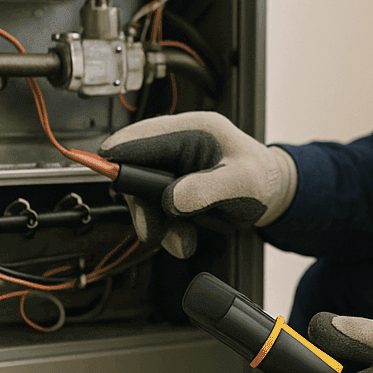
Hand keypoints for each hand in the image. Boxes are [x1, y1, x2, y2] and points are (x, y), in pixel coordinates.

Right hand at [99, 111, 296, 249]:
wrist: (272, 197)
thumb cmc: (262, 179)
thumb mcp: (241, 183)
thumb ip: (207, 189)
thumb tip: (172, 199)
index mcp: (194, 130)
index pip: (143, 137)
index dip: (119, 154)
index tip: (100, 168)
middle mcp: (179, 146)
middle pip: (135, 170)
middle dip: (142, 204)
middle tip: (151, 230)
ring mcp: (174, 169)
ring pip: (144, 198)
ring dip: (158, 224)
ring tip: (183, 242)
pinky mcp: (174, 190)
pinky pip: (157, 213)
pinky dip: (168, 232)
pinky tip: (187, 240)